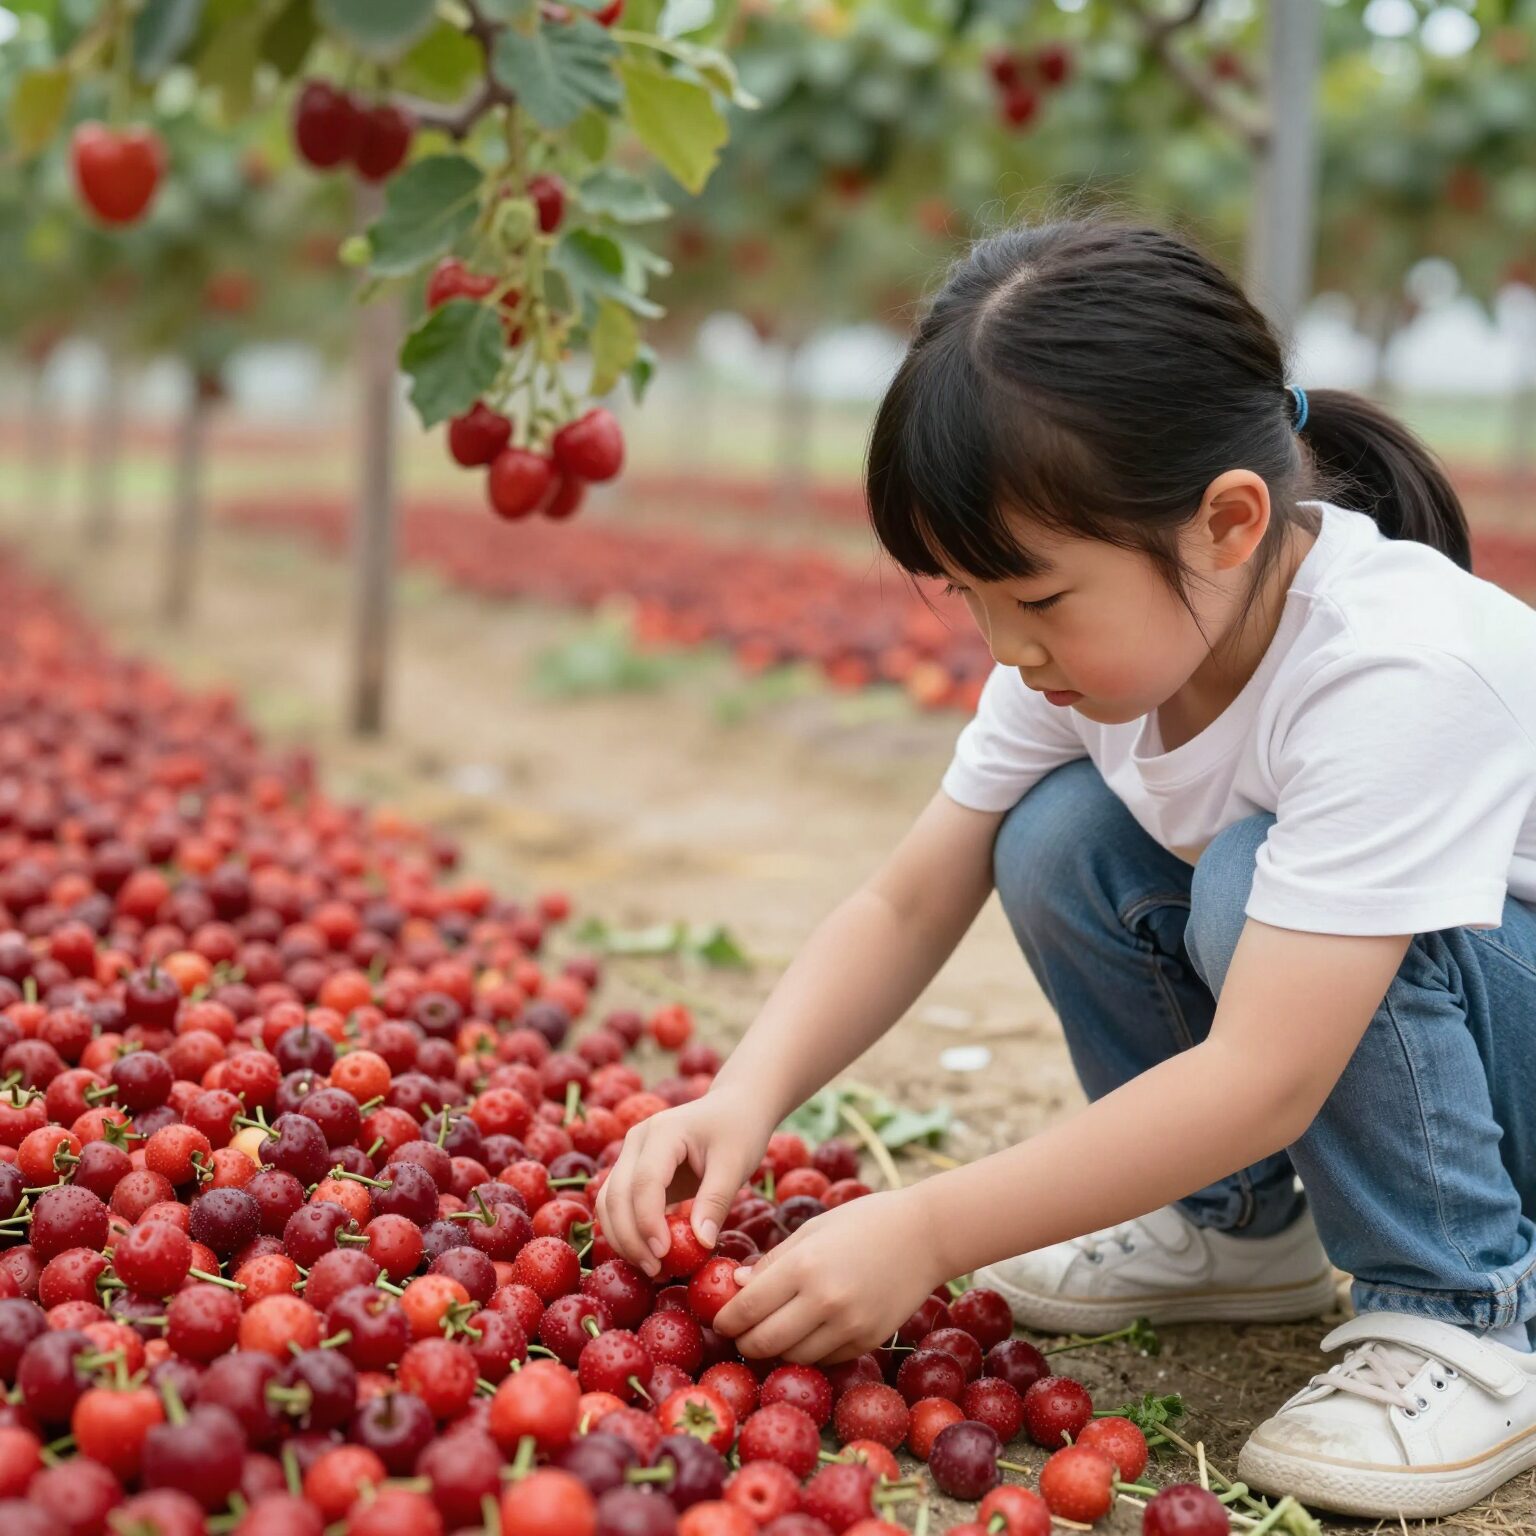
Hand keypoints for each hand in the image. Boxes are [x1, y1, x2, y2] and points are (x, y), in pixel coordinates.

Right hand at [595, 1086, 773, 1277]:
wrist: (735, 1107)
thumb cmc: (739, 1131)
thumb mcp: (736, 1163)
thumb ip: (716, 1200)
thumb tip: (700, 1243)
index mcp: (663, 1131)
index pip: (644, 1181)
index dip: (648, 1221)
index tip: (664, 1255)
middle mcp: (637, 1140)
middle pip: (617, 1195)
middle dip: (631, 1238)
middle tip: (657, 1271)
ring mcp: (631, 1155)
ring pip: (608, 1202)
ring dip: (623, 1239)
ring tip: (653, 1268)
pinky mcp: (633, 1172)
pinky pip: (618, 1205)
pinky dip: (626, 1231)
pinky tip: (649, 1254)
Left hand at [711, 1188, 945, 1363]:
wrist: (926, 1235)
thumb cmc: (864, 1221)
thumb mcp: (813, 1229)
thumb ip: (773, 1261)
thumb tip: (736, 1285)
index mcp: (805, 1266)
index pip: (749, 1307)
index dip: (727, 1319)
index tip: (719, 1320)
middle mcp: (825, 1301)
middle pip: (765, 1342)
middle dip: (745, 1342)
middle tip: (739, 1334)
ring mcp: (849, 1326)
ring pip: (793, 1357)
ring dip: (776, 1349)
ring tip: (772, 1332)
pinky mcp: (868, 1341)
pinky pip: (825, 1358)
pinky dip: (809, 1351)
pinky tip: (807, 1332)